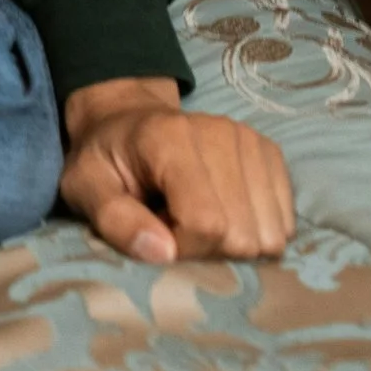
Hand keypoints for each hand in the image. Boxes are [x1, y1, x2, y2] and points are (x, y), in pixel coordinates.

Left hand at [59, 77, 293, 263]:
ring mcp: (251, 140)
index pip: (206, 223)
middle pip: (243, 234)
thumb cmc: (104, 159)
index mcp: (170, 139)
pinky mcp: (270, 152)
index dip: (184, 247)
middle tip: (174, 224)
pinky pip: (284, 221)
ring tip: (195, 215)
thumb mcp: (85, 187)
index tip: (157, 235)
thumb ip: (114, 219)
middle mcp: (221, 133)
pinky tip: (222, 208)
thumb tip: (163, 253)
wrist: (127, 118)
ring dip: (234, 240)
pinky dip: (255, 227)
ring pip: (271, 233)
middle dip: (209, 248)